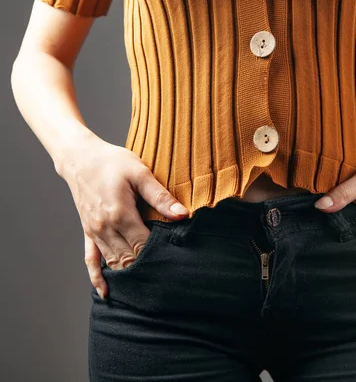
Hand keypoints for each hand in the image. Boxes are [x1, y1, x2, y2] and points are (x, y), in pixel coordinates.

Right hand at [57, 137, 189, 299]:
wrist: (79, 157)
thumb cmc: (112, 162)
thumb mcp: (140, 172)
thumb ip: (161, 196)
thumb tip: (182, 214)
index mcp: (120, 215)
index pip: (144, 245)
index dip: (160, 254)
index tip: (176, 261)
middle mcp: (105, 228)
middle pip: (130, 258)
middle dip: (148, 267)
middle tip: (168, 277)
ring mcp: (94, 232)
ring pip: (114, 262)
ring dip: (129, 275)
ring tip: (149, 288)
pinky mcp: (87, 232)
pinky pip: (90, 260)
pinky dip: (97, 277)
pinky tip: (106, 292)